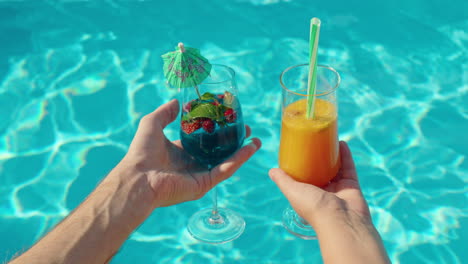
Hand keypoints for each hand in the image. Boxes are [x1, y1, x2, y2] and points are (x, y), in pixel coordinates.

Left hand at [120, 99, 260, 207]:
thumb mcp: (152, 123)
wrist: (139, 176)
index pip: (203, 142)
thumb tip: (176, 101)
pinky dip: (239, 160)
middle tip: (246, 129)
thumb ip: (164, 112)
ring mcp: (200, 175)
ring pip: (226, 162)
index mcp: (181, 153)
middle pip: (218, 152)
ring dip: (242, 152)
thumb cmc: (142, 152)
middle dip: (233, 141)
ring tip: (256, 141)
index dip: (217, 131)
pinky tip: (249, 149)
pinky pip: (225, 170)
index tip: (228, 120)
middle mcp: (192, 164)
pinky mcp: (204, 184)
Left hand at [270, 141, 389, 263]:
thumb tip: (271, 170)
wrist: (342, 220)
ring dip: (331, 154)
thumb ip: (283, 180)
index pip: (302, 178)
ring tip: (326, 139)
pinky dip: (345, 155)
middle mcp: (322, 192)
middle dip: (316, 158)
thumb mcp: (293, 191)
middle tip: (312, 141)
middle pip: (319, 171)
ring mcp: (338, 188)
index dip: (300, 165)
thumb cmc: (314, 207)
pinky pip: (348, 167)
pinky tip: (340, 142)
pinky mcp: (351, 185)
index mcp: (307, 195)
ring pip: (334, 167)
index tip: (297, 150)